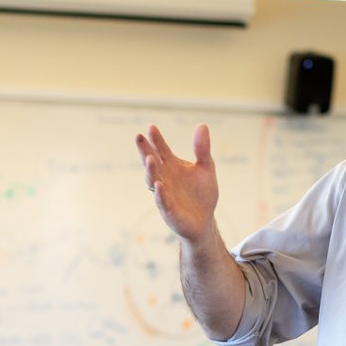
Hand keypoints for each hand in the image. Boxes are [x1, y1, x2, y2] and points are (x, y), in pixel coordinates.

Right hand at [134, 123, 219, 242]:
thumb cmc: (202, 194)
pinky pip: (162, 201)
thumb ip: (202, 148)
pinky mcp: (169, 210)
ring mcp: (164, 194)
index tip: (151, 127)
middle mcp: (164, 178)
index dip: (156, 139)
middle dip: (145, 150)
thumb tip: (202, 124)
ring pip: (153, 181)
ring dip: (150, 170)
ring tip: (150, 159)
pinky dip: (160, 194)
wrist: (204, 221)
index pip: (162, 150)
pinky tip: (159, 185)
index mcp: (172, 166)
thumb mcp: (206, 167)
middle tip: (138, 137)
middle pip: (152, 162)